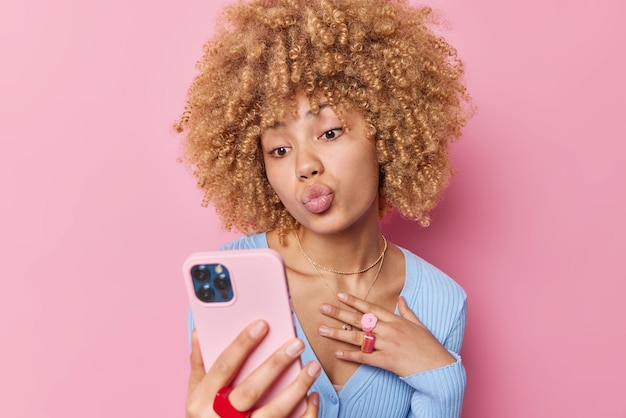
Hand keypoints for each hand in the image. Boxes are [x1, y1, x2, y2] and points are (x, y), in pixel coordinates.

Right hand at [186, 320, 320, 417]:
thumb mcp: (195, 397)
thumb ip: (199, 365)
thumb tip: (199, 331)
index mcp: (202, 402)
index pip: (223, 367)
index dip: (242, 344)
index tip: (262, 324)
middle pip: (251, 389)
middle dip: (275, 364)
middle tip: (297, 343)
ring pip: (274, 412)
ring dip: (297, 388)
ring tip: (313, 367)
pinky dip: (305, 414)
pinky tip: (313, 396)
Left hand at [318, 293, 455, 376]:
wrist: (439, 368)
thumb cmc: (430, 346)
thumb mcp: (420, 325)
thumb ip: (408, 311)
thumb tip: (401, 298)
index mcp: (397, 320)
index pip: (371, 307)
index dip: (355, 301)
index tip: (340, 295)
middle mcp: (390, 330)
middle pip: (360, 320)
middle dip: (340, 313)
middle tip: (322, 308)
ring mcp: (388, 345)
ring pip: (359, 338)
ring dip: (339, 333)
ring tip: (322, 330)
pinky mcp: (387, 361)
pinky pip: (365, 357)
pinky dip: (350, 355)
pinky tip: (337, 353)